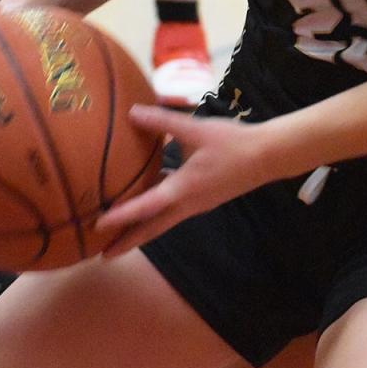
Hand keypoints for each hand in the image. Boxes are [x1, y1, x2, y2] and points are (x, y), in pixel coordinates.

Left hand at [95, 106, 277, 256]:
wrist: (268, 156)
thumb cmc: (232, 143)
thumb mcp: (195, 129)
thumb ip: (162, 122)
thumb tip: (132, 112)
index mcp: (183, 190)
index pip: (145, 207)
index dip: (121, 216)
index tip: (98, 227)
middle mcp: (187, 204)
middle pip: (151, 229)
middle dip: (127, 242)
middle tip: (103, 255)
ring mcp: (196, 205)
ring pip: (162, 222)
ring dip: (140, 230)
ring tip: (118, 234)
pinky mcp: (202, 199)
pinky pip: (172, 211)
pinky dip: (155, 213)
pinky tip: (146, 199)